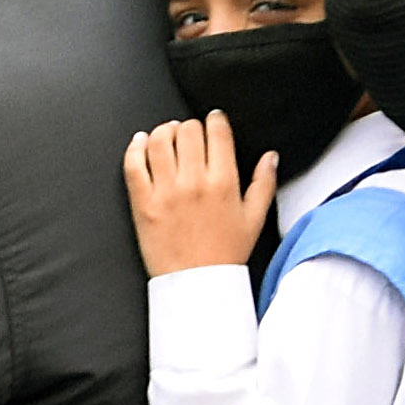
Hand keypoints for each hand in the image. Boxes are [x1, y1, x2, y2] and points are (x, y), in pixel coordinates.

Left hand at [125, 113, 278, 274]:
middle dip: (190, 126)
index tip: (213, 120)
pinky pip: (133, 164)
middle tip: (191, 133)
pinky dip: (135, 147)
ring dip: (164, 131)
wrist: (196, 285)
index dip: (215, 119)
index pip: (217, 132)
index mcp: (223, 183)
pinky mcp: (143, 203)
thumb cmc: (224, 255)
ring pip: (159, 140)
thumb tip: (270, 156)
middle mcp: (194, 182)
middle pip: (187, 130)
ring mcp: (165, 192)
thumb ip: (264, 183)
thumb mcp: (254, 219)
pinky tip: (141, 144)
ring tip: (167, 135)